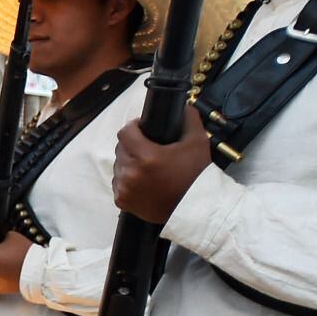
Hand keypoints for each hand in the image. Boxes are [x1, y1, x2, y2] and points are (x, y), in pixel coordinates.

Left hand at [112, 108, 213, 222]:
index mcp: (146, 156)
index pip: (125, 132)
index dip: (134, 127)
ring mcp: (125, 188)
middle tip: (147, 148)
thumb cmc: (196, 175)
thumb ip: (189, 119)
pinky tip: (141, 181)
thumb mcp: (198, 142)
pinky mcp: (122, 202)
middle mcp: (131, 172)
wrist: (195, 210)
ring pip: (118, 166)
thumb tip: (183, 106)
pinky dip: (126, 180)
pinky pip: (118, 184)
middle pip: (121, 149)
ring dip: (129, 163)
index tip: (142, 128)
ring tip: (145, 166)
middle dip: (132, 145)